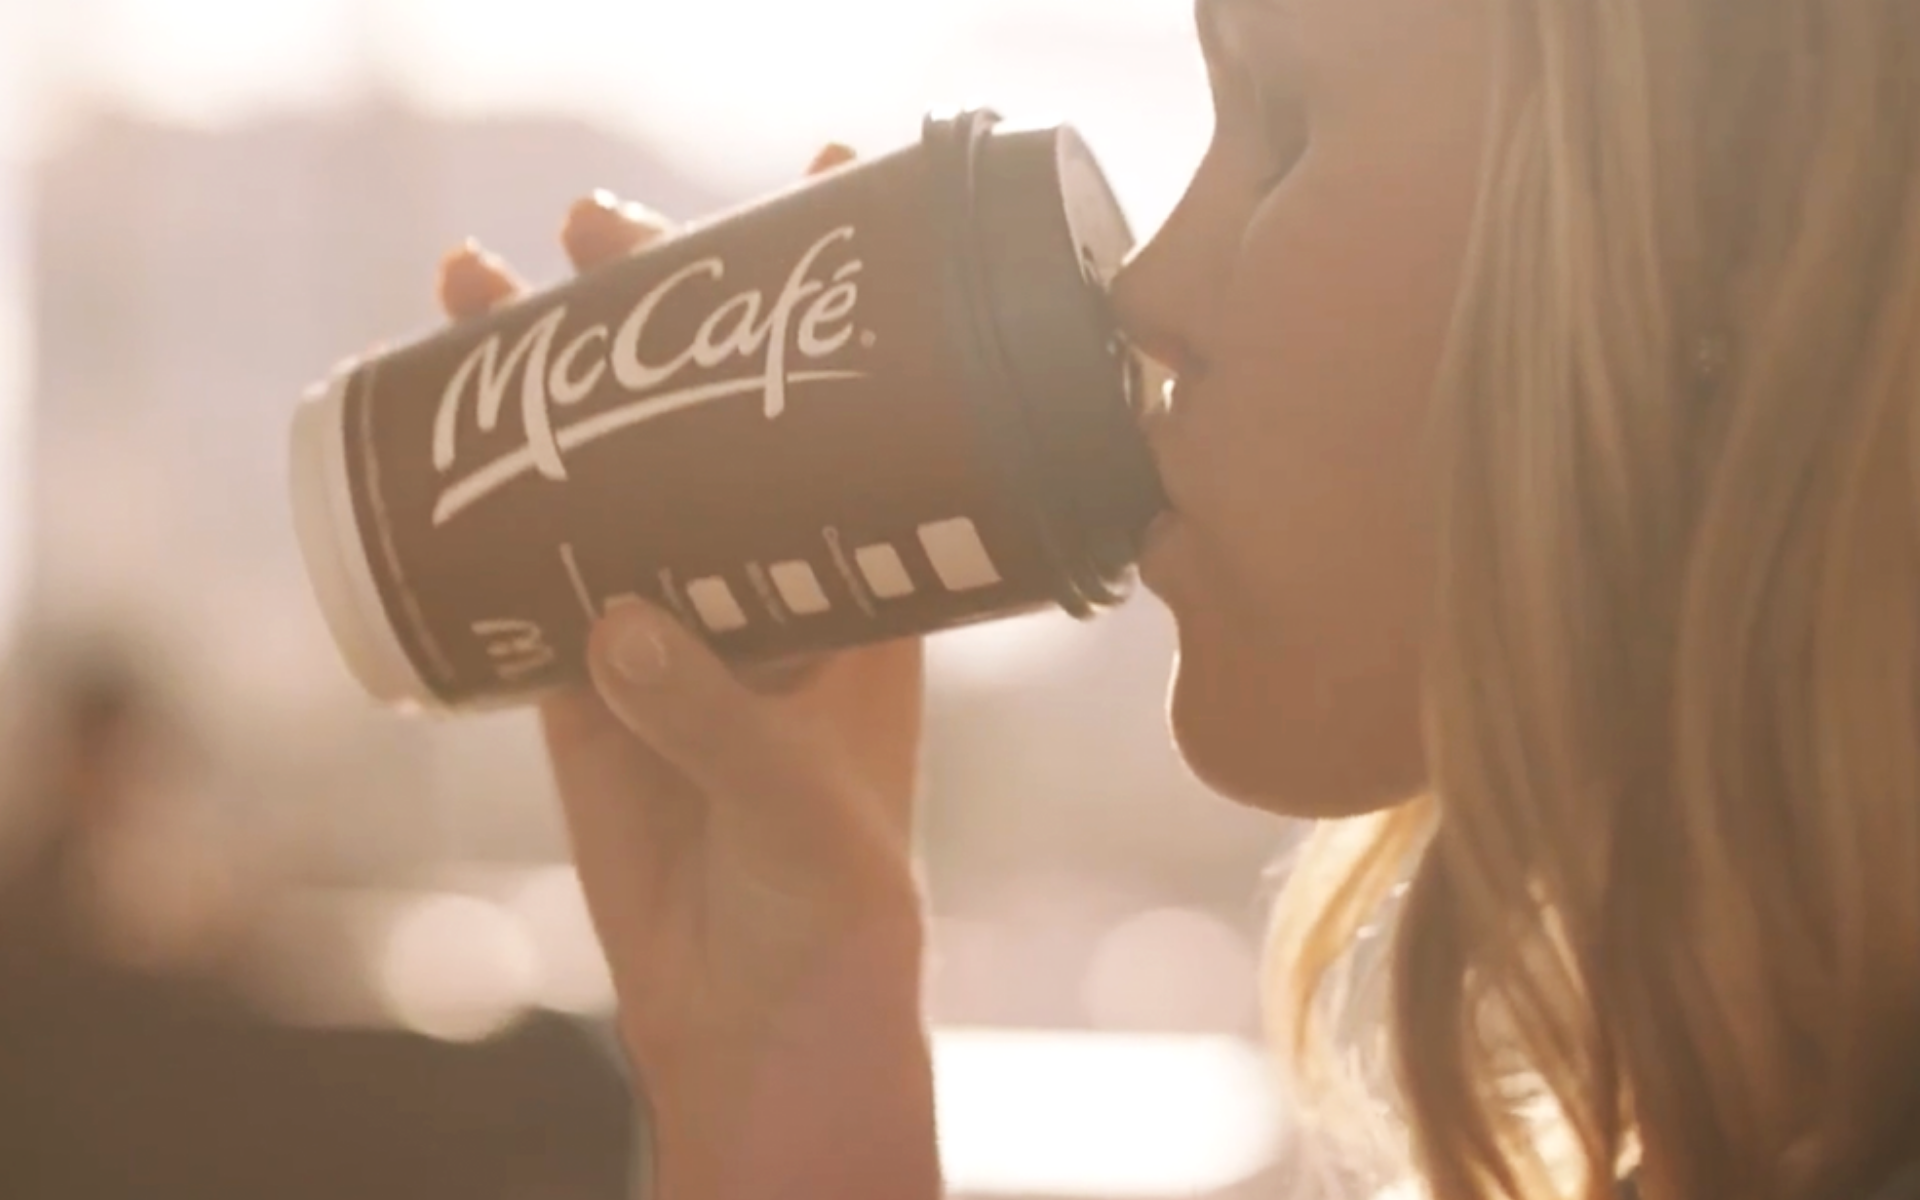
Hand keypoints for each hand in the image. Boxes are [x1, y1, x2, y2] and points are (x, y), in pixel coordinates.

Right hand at [435, 145, 939, 1199]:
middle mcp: (768, 577)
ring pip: (604, 473)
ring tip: (475, 286)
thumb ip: (722, 717)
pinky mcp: (582, 679)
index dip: (826, 302)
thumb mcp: (805, 807)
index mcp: (864, 583)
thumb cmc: (835, 907)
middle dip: (650, 314)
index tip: (801, 185)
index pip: (857, 411)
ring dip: (544, 384)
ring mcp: (668, 621)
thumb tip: (620, 626)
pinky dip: (481, 505)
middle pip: (705, 412)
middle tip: (592, 229)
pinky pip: (526, 570)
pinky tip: (432, 430)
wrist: (760, 1011)